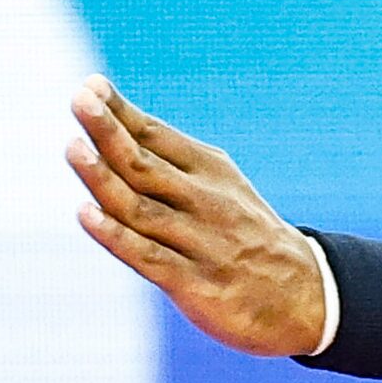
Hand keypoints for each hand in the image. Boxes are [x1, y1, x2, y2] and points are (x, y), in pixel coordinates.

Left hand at [64, 76, 327, 357]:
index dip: (120, 112)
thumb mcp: (222, 187)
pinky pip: (148, 257)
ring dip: (103, 177)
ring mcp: (201, 243)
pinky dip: (115, 235)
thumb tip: (114, 122)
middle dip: (108, 131)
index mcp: (212, 170)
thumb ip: (169, 162)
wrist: (308, 296)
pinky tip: (86, 214)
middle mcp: (205, 200)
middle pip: (144, 164)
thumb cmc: (247, 236)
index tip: (88, 86)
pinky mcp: (196, 284)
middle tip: (79, 101)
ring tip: (73, 147)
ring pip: (141, 206)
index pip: (156, 135)